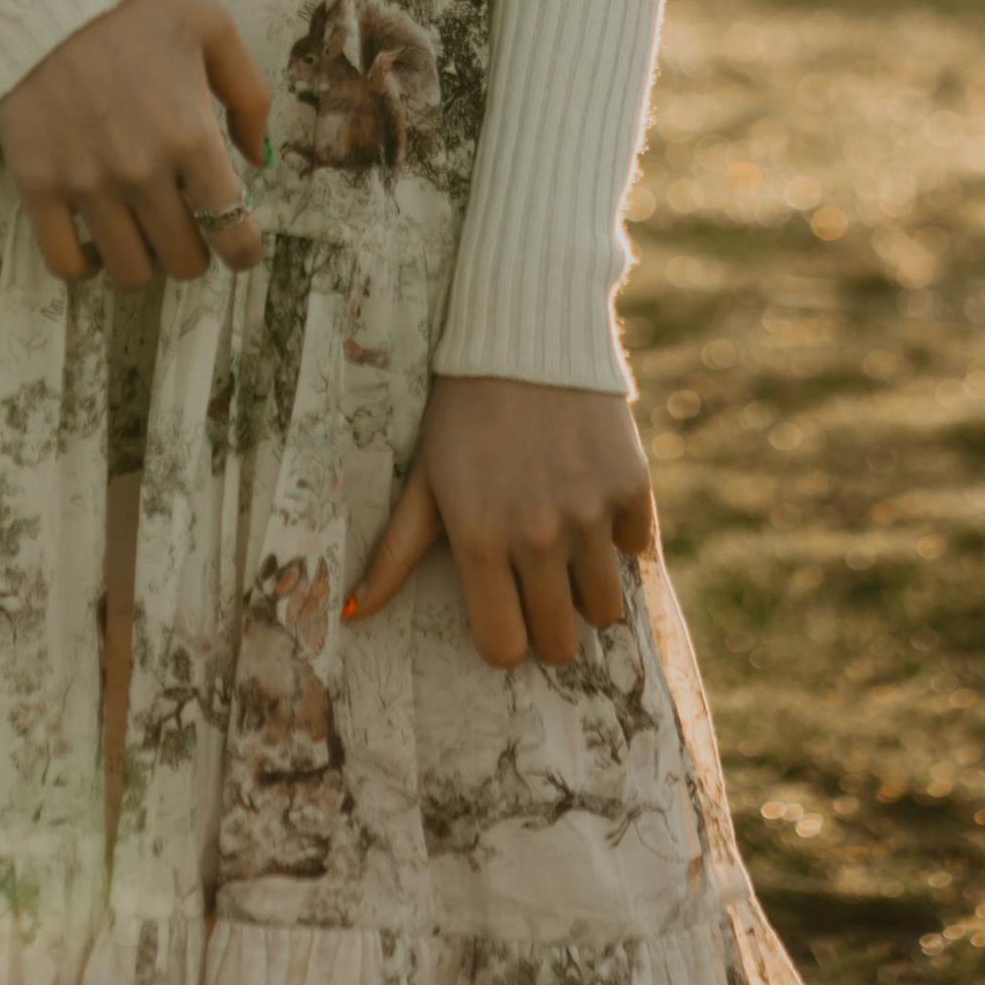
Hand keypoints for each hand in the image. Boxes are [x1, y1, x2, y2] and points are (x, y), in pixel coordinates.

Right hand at [0, 0, 272, 288]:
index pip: (233, 232)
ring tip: (142, 227)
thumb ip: (249, 96)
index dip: (243, 252)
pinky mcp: (36, 185)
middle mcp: (140, 170)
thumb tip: (256, 158)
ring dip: (145, 258)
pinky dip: (86, 267)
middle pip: (184, 261)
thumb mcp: (213, 29)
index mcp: (190, 135)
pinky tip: (95, 243)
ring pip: (130, 272)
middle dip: (195, 248)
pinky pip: (64, 264)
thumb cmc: (133, 4)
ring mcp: (85, 183)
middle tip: (185, 220)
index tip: (238, 247)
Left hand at [345, 375, 652, 669]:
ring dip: (586, 590)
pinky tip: (592, 497)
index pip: (502, 647)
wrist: (524, 337)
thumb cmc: (461, 412)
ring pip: (603, 608)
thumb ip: (394, 554)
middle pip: (559, 642)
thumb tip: (350, 614)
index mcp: (479, 541)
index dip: (503, 637)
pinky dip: (617, 534)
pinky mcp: (631, 486)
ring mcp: (589, 512)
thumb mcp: (425, 478)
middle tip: (537, 588)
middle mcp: (537, 536)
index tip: (504, 612)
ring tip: (567, 550)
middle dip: (547, 627)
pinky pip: (634, 548)